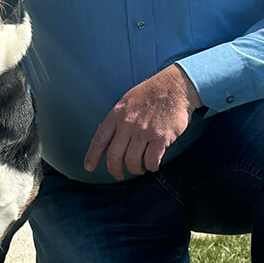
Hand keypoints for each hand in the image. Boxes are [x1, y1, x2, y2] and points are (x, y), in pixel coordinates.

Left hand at [84, 64, 201, 179]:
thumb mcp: (126, 101)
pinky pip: (152, 160)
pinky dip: (151, 166)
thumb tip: (107, 136)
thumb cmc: (150, 94)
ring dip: (135, 169)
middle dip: (115, 170)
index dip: (92, 156)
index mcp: (117, 115)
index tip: (89, 167)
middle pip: (114, 156)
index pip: (100, 139)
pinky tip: (153, 164)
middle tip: (119, 175)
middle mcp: (127, 124)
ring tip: (140, 168)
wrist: (174, 87)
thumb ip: (116, 119)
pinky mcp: (161, 137)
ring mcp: (144, 131)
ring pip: (132, 162)